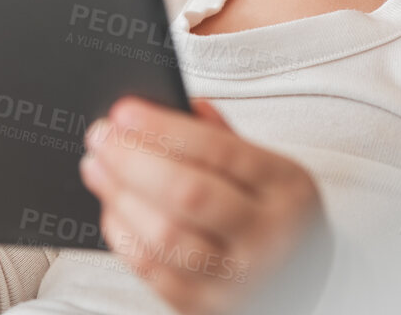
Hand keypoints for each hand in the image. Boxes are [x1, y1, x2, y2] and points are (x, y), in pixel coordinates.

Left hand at [81, 96, 328, 314]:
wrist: (304, 283)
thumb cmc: (276, 214)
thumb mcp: (270, 171)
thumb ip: (224, 139)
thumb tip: (172, 106)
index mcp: (287, 188)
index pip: (220, 151)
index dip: (164, 129)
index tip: (123, 111)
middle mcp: (269, 237)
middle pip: (187, 194)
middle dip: (133, 161)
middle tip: (100, 137)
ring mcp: (239, 280)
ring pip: (165, 237)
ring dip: (120, 196)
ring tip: (96, 167)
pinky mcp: (208, 308)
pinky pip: (154, 272)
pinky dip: (124, 236)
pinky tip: (113, 209)